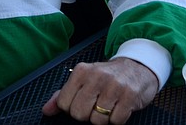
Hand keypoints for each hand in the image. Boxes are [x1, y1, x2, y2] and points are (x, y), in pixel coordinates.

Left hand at [42, 58, 158, 122]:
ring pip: (97, 120)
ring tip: (109, 106)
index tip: (82, 103)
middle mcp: (96, 76)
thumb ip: (63, 94)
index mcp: (81, 71)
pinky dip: (117, 120)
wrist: (138, 67)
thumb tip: (47, 110)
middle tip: (96, 107)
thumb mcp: (84, 79)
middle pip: (79, 114)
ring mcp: (114, 85)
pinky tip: (119, 107)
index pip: (64, 103)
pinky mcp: (130, 95)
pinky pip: (116, 121)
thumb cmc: (108, 76)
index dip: (72, 109)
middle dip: (87, 116)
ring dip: (103, 119)